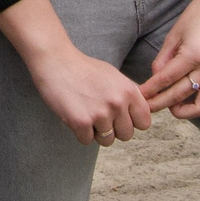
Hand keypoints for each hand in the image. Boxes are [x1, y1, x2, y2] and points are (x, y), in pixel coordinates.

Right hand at [28, 45, 156, 144]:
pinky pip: (87, 140)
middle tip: (98, 114)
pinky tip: (74, 114)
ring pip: (107, 140)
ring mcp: (100, 113)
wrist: (55, 60)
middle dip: (114, 129)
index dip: (131, 121)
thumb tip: (143, 113)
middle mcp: (117, 103)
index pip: (144, 123)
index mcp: (129, 91)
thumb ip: (129, 95)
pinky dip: (80, 132)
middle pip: (126, 135)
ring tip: (86, 113)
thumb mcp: (114, 76)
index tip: (120, 115)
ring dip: (96, 132)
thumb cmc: (84, 68)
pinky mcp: (80, 122)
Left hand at [140, 0, 199, 119]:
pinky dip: (195, 105)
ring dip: (181, 110)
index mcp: (193, 53)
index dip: (151, 90)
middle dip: (160, 103)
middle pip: (180, 95)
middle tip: (145, 106)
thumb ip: (163, 58)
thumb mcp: (174, 34)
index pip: (167, 79)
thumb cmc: (198, 15)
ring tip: (165, 105)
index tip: (139, 96)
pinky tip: (182, 102)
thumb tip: (155, 79)